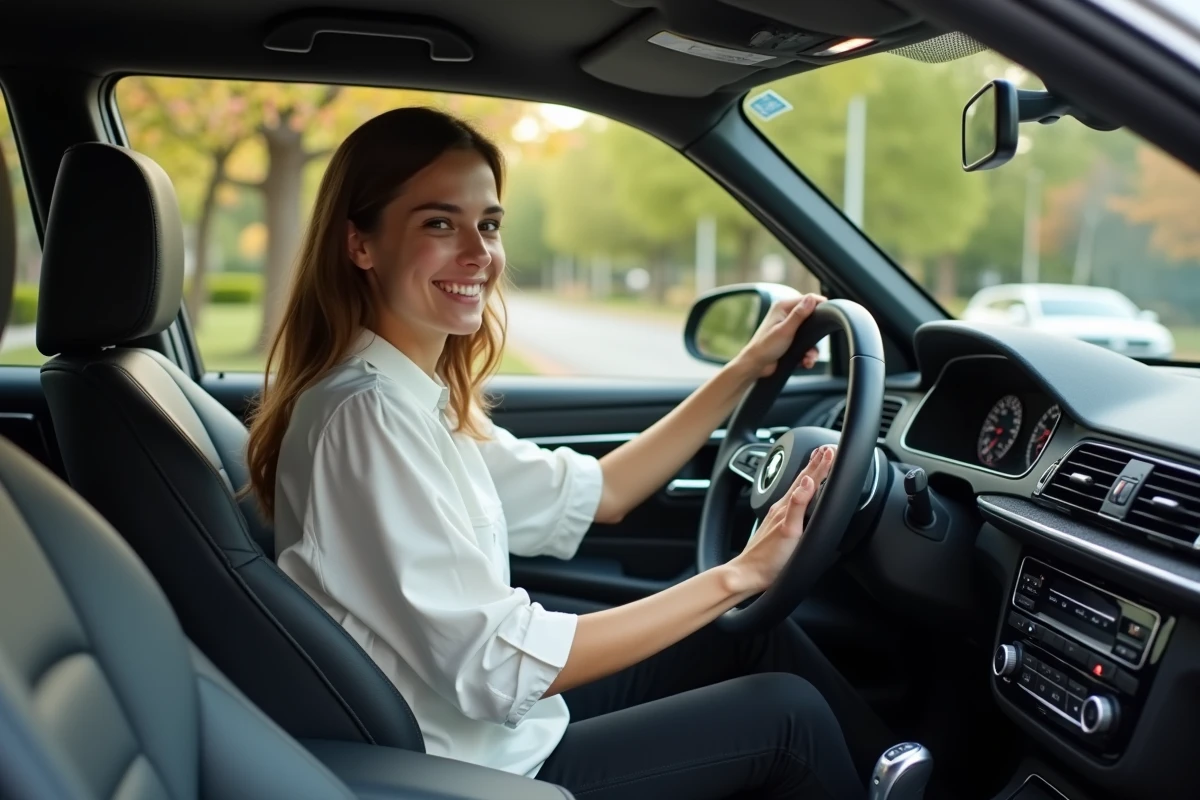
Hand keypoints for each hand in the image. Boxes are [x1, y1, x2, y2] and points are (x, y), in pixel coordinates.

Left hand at [730, 444, 835, 594]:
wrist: (748, 574)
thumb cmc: (769, 559)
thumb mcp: (789, 532)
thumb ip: (798, 505)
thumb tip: (808, 482)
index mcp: (787, 506)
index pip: (808, 479)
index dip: (822, 465)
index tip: (832, 450)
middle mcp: (782, 507)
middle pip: (802, 480)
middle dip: (816, 463)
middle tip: (827, 449)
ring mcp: (779, 515)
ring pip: (797, 489)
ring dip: (810, 474)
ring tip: (817, 463)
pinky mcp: (778, 525)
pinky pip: (793, 501)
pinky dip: (802, 491)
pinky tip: (802, 493)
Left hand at [732, 293, 826, 378]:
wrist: (756, 366)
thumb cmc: (765, 347)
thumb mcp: (785, 330)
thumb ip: (799, 315)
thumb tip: (812, 299)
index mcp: (783, 307)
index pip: (808, 299)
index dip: (820, 305)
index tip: (830, 315)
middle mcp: (786, 315)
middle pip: (812, 318)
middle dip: (816, 334)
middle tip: (815, 345)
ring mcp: (788, 327)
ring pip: (810, 334)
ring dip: (812, 349)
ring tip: (808, 358)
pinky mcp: (790, 340)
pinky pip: (805, 344)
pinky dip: (807, 354)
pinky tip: (805, 362)